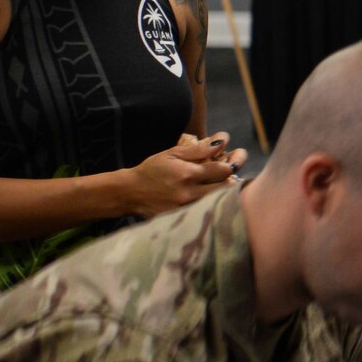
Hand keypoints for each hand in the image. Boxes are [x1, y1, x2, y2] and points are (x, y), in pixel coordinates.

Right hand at [120, 133, 244, 216]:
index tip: (230, 162)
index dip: (231, 164)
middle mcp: (190, 194)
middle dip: (231, 180)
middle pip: (226, 189)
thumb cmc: (152, 170)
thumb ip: (198, 150)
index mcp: (188, 175)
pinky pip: (205, 211)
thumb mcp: (172, 154)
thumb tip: (221, 142)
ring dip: (223, 193)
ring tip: (219, 186)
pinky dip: (211, 204)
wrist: (130, 193)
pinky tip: (209, 199)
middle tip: (229, 175)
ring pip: (217, 201)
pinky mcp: (183, 218)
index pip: (224, 170)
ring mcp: (187, 209)